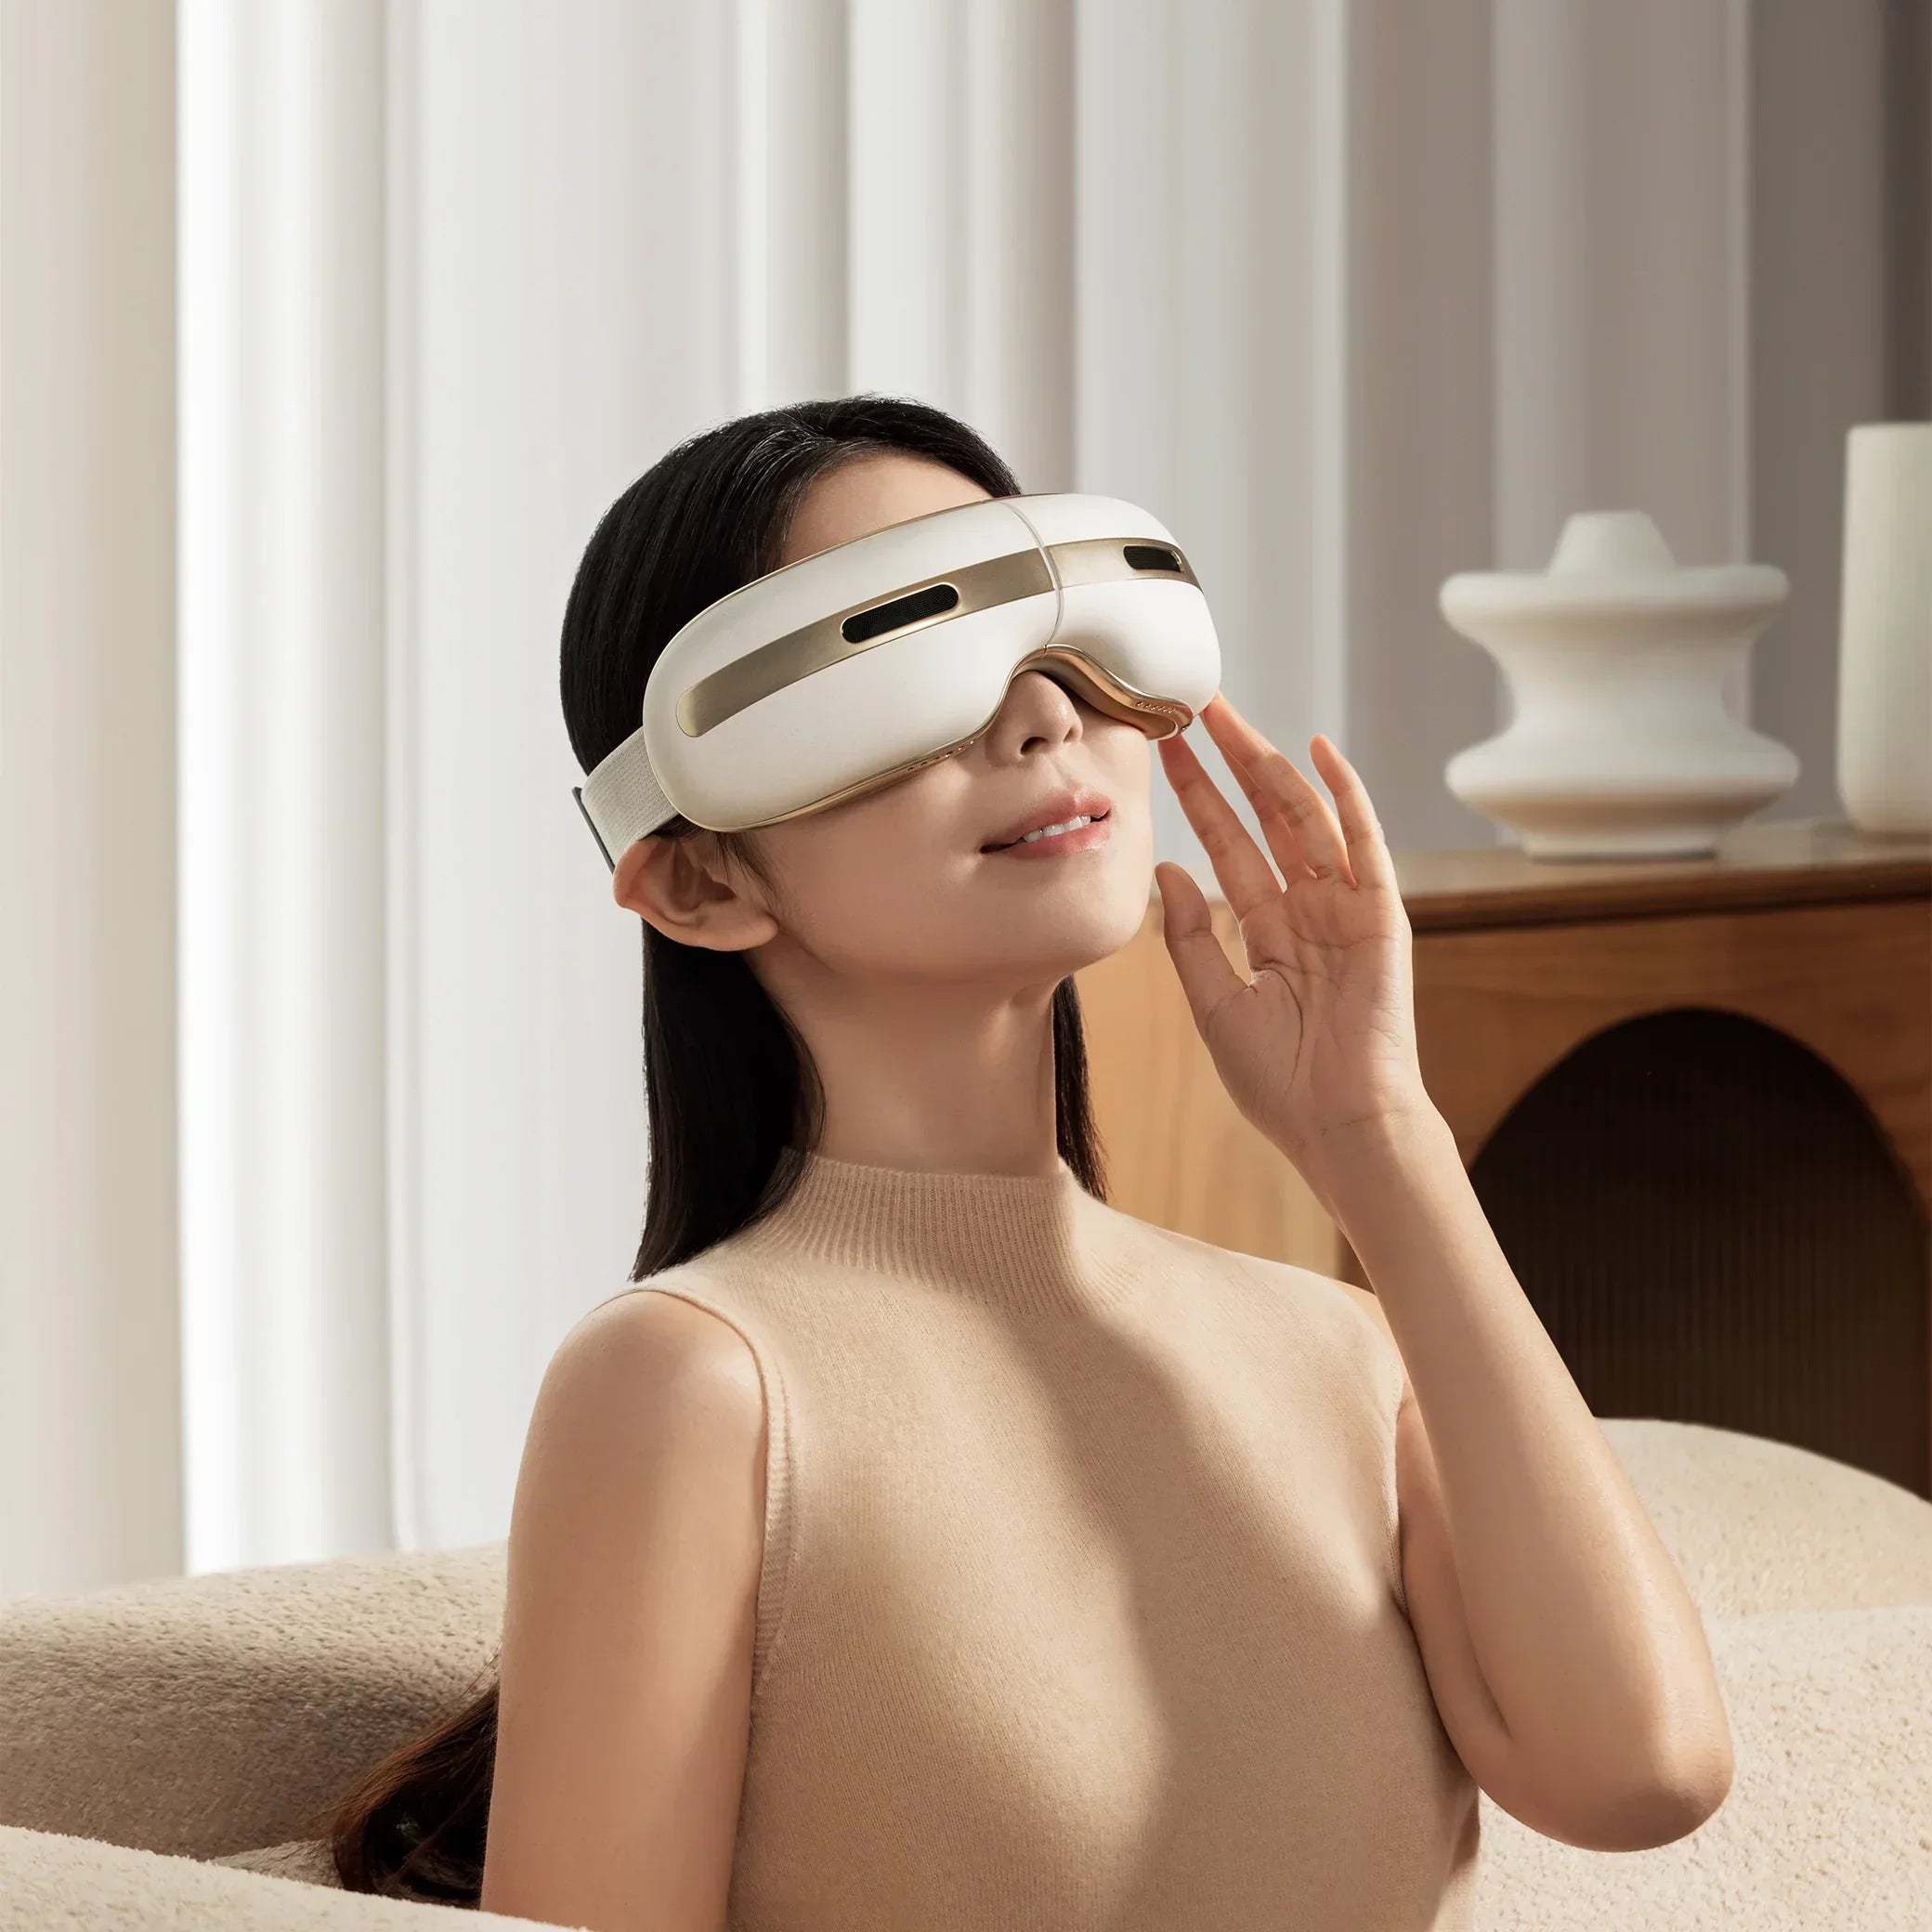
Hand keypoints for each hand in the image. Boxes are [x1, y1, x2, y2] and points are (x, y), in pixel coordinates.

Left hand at [1152, 692, 1434, 1170]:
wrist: (1340, 1125)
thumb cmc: (1281, 1083)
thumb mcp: (1214, 1004)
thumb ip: (1188, 937)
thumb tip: (1164, 868)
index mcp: (1270, 933)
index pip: (1228, 848)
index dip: (1197, 799)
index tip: (1164, 753)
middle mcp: (1309, 911)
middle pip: (1264, 818)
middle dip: (1228, 763)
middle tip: (1192, 709)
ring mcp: (1347, 908)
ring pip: (1304, 817)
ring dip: (1268, 762)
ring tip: (1227, 715)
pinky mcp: (1381, 915)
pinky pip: (1363, 842)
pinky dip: (1345, 794)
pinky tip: (1317, 749)